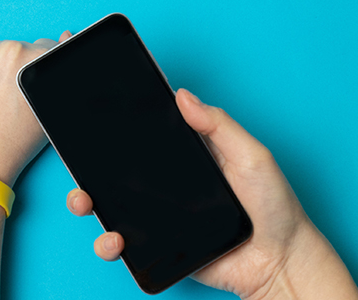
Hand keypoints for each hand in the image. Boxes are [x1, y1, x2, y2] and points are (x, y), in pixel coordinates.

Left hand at [0, 31, 72, 185]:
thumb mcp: (47, 110)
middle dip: (7, 70)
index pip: (42, 48)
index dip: (31, 71)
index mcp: (36, 59)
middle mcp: (7, 48)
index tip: (19, 86)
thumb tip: (64, 36)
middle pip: (12, 50)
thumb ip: (56, 73)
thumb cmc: (10, 145)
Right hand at [66, 88, 357, 299]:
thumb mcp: (251, 155)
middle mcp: (166, 183)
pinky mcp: (158, 247)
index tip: (92, 114)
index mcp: (185, 155)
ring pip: (110, 205)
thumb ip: (218, 125)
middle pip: (115, 169)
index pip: (143, 134)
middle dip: (87, 165)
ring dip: (87, 202)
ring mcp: (159, 215)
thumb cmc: (273, 207)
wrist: (280, 263)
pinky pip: (124, 243)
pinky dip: (110, 243)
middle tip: (77, 162)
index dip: (116, 126)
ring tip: (84, 202)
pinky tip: (115, 240)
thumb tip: (183, 95)